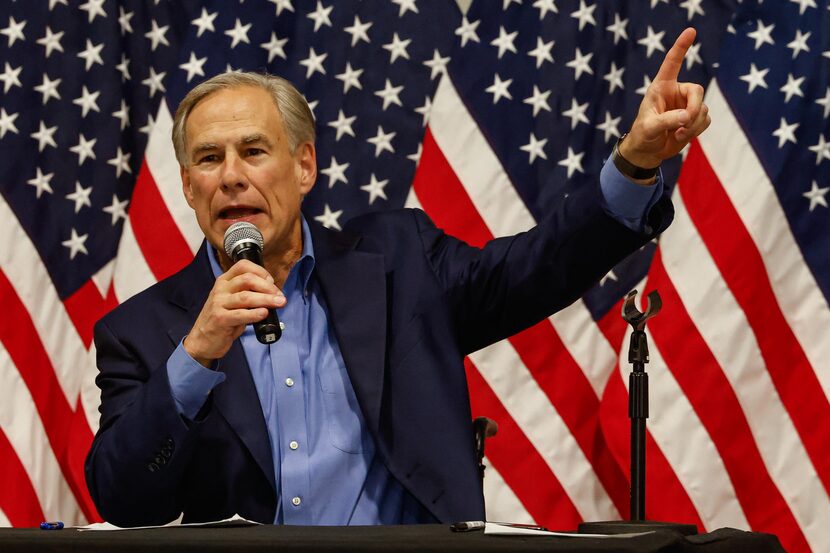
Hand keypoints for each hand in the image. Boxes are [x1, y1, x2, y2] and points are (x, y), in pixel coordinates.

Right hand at [183, 260, 284, 366]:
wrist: (202, 340)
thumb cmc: (223, 320)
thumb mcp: (233, 302)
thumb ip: (249, 294)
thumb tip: (273, 293)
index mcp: (224, 281)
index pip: (243, 266)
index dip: (261, 271)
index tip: (272, 282)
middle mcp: (221, 289)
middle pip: (247, 279)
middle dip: (267, 287)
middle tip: (280, 296)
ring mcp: (218, 304)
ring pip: (245, 297)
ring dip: (266, 299)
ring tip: (279, 303)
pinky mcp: (220, 319)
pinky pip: (240, 314)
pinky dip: (254, 313)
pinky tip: (264, 314)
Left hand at [621, 28, 710, 168]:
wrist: (647, 151)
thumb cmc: (643, 135)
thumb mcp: (649, 127)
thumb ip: (666, 121)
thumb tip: (686, 116)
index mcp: (661, 87)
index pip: (672, 63)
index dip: (681, 47)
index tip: (691, 31)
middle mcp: (676, 93)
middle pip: (697, 91)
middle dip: (694, 109)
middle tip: (683, 123)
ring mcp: (687, 105)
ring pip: (702, 109)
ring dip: (692, 125)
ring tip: (676, 134)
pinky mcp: (694, 118)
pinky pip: (705, 120)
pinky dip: (695, 131)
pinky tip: (680, 136)